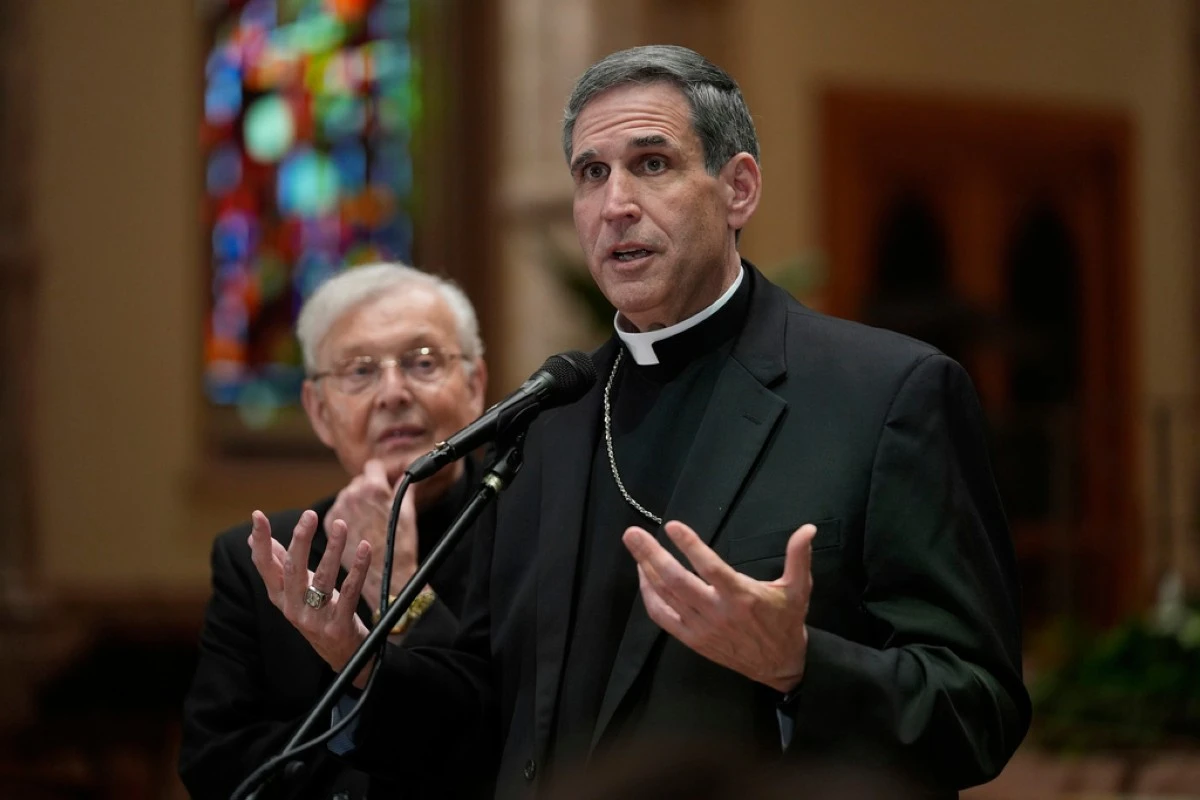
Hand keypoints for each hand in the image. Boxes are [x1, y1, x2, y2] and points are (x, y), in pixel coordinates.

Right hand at [248, 509, 374, 684]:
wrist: (339, 653)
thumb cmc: (316, 612)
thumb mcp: (294, 590)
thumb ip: (277, 564)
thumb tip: (251, 538)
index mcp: (279, 595)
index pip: (264, 565)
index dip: (260, 541)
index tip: (257, 515)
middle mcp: (292, 606)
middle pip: (292, 569)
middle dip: (300, 539)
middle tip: (309, 514)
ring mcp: (314, 618)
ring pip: (323, 579)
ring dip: (333, 549)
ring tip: (341, 525)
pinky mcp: (338, 625)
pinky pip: (349, 593)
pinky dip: (358, 569)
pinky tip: (364, 549)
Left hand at [326, 459, 418, 611]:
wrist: (385, 576)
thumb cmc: (400, 546)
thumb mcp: (407, 512)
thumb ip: (405, 487)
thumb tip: (408, 474)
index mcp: (373, 488)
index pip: (373, 466)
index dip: (382, 472)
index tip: (387, 479)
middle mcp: (352, 495)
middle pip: (360, 480)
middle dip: (370, 488)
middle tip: (382, 504)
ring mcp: (338, 509)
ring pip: (348, 495)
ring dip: (358, 501)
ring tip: (371, 519)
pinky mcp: (328, 524)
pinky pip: (338, 509)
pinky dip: (347, 514)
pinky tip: (359, 527)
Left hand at [623, 521, 815, 693]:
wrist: (780, 666)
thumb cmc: (787, 622)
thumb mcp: (798, 589)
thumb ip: (799, 557)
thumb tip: (807, 528)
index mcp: (742, 596)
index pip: (710, 567)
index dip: (691, 546)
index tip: (672, 526)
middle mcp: (717, 611)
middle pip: (676, 580)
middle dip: (651, 555)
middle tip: (633, 534)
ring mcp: (701, 627)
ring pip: (666, 597)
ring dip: (646, 571)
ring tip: (635, 547)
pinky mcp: (693, 640)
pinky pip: (663, 618)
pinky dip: (649, 597)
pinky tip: (644, 577)